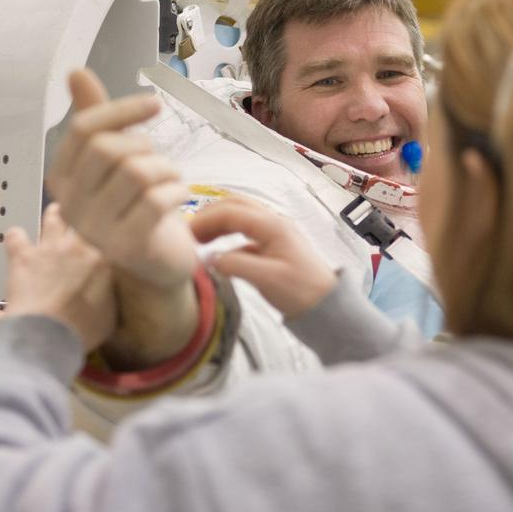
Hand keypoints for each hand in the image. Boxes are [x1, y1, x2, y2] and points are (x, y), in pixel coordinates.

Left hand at [2, 204, 116, 351]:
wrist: (46, 333)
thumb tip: (107, 294)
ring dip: (54, 215)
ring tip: (55, 213)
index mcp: (102, 260)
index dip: (106, 231)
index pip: (108, 233)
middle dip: (83, 217)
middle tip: (83, 219)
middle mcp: (77, 247)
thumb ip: (109, 297)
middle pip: (83, 219)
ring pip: (54, 218)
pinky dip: (16, 237)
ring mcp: (49, 249)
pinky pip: (16, 235)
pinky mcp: (23, 257)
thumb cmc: (80, 330)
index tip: (107, 233)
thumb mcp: (109, 317)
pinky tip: (16, 238)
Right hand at [47, 69, 197, 289]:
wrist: (157, 261)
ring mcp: (96, 230)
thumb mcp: (115, 157)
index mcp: (61, 178)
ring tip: (171, 180)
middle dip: (145, 146)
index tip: (154, 104)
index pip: (84, 129)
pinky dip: (177, 191)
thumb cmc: (136, 203)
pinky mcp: (127, 247)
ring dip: (166, 169)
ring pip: (136, 173)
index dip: (122, 110)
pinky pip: (156, 201)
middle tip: (159, 161)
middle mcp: (70, 205)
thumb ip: (96, 116)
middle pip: (109, 149)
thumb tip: (75, 72)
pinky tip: (179, 197)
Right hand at [190, 197, 337, 317]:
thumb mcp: (266, 279)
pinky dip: (228, 237)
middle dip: (209, 215)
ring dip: (218, 223)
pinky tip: (219, 254)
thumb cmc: (300, 291)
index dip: (205, 220)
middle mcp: (273, 222)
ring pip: (240, 217)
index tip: (185, 236)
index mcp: (272, 225)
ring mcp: (275, 233)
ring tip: (199, 240)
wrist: (327, 305)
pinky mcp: (274, 246)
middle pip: (234, 206)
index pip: (230, 211)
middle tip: (189, 234)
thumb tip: (210, 259)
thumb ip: (235, 265)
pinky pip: (246, 233)